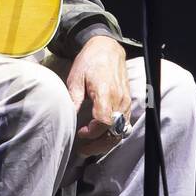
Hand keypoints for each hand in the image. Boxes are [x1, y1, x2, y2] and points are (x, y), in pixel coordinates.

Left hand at [65, 35, 130, 156]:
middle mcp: (119, 98)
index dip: (92, 132)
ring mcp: (126, 101)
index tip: (81, 133)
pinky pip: (124, 124)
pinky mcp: (128, 101)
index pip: (104, 121)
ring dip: (107, 141)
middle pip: (114, 131)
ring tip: (91, 145)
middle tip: (83, 149)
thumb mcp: (75, 78)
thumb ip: (73, 99)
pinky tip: (102, 134)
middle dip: (99, 144)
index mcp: (105, 92)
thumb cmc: (89, 61)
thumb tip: (67, 118)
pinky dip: (114, 133)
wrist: (107, 47)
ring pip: (121, 130)